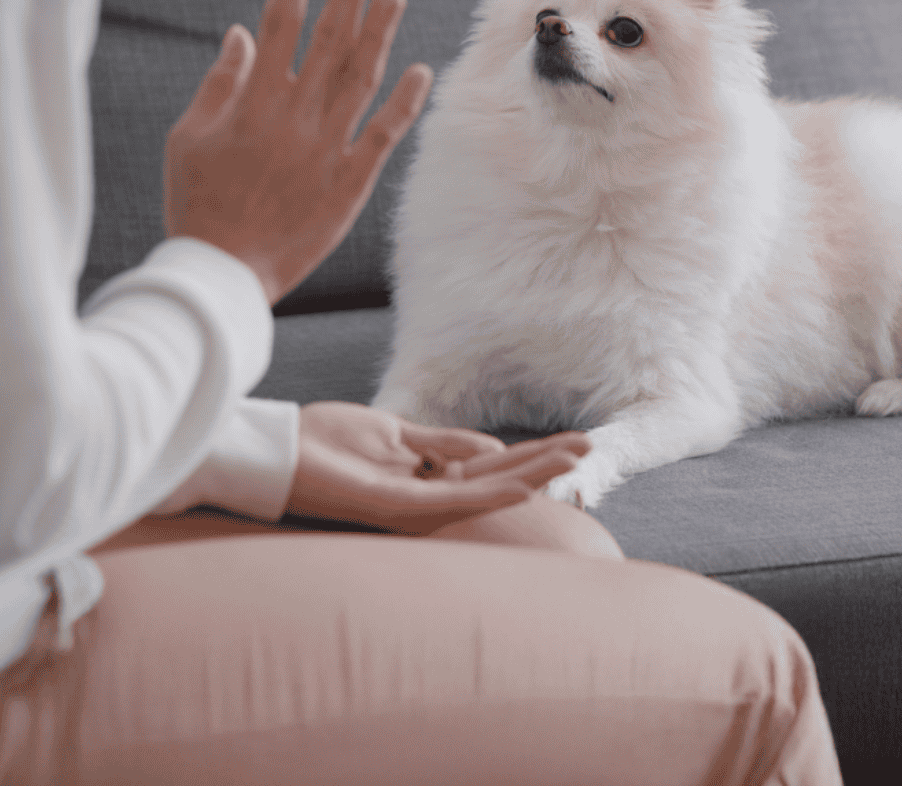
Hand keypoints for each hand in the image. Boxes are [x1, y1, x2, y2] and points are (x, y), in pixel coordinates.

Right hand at [163, 0, 432, 304]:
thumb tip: (238, 32)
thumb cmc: (199, 203)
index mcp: (253, 100)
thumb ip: (218, 84)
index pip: (278, 24)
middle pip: (327, 40)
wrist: (224, 271)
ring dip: (379, 33)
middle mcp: (294, 115)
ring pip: (360, 77)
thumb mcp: (188, 138)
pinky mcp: (351, 180)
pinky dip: (403, 102)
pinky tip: (421, 71)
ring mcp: (326, 146)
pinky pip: (383, 134)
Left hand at [286, 402, 591, 535]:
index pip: (490, 465)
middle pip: (497, 476)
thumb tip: (488, 446)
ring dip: (531, 475)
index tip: (572, 442)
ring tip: (574, 463)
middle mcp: (426, 493)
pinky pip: (450, 501)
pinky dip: (489, 492)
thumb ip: (439, 442)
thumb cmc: (325, 443)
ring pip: (484, 490)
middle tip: (590, 449)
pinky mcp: (394, 505)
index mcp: (426, 475)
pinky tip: (522, 485)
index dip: (531, 454)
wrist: (275, 452)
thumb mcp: (394, 432)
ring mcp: (412, 502)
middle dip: (544, 463)